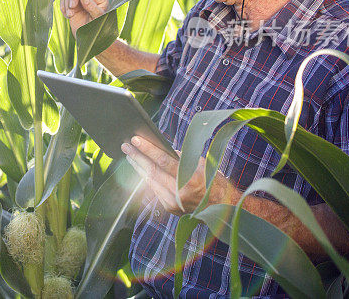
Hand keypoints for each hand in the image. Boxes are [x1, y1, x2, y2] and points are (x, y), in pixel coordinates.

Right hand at [59, 0, 108, 35]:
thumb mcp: (97, 19)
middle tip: (72, 7)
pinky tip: (67, 16)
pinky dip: (63, 6)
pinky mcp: (71, 5)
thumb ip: (92, 7)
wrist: (89, 40)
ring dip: (67, 2)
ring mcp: (79, 0)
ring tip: (70, 15)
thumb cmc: (97, 29)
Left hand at [121, 136, 238, 215]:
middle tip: (125, 146)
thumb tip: (159, 148)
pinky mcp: (170, 209)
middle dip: (137, 157)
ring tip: (129, 155)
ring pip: (150, 181)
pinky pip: (154, 189)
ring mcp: (173, 203)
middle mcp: (179, 193)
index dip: (147, 149)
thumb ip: (179, 157)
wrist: (223, 207)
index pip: (163, 161)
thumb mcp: (200, 164)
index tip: (135, 140)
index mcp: (190, 179)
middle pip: (152, 171)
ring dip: (138, 167)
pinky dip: (147, 178)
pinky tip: (140, 169)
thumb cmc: (213, 180)